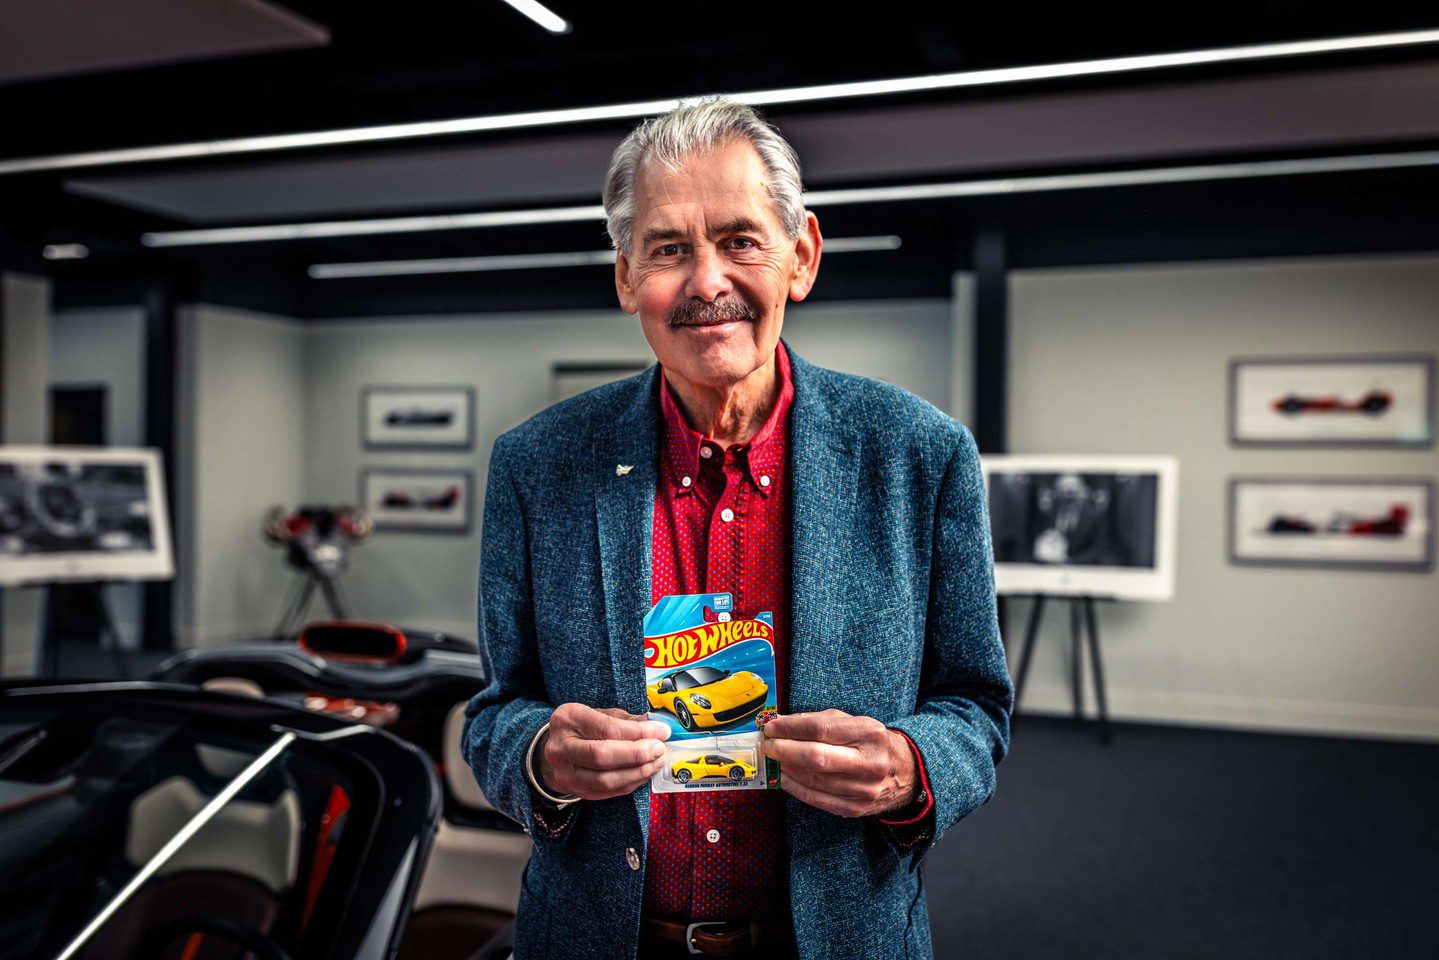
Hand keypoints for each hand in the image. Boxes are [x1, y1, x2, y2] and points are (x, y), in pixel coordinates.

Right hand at [539, 703, 670, 800]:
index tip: (661, 731)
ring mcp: (565, 773)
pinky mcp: (575, 790)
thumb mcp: (600, 713)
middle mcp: (561, 748)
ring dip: (637, 772)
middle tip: (659, 749)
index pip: (607, 728)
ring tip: (656, 762)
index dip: (638, 732)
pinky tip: (644, 773)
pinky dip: (630, 783)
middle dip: (637, 754)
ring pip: (605, 780)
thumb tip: (655, 726)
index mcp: (568, 719)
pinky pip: (607, 792)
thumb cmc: (583, 727)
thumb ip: (626, 720)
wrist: (558, 748)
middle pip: (602, 756)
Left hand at [759, 709, 916, 817]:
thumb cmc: (871, 742)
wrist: (905, 772)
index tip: (771, 727)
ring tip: (774, 759)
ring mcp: (863, 790)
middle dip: (784, 750)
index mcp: (869, 733)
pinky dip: (794, 787)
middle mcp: (868, 763)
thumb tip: (781, 724)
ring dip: (786, 768)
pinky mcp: (854, 809)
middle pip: (815, 757)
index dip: (790, 729)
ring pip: (812, 779)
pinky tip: (783, 777)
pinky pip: (816, 798)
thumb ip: (817, 721)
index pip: (820, 729)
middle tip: (767, 745)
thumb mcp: (852, 722)